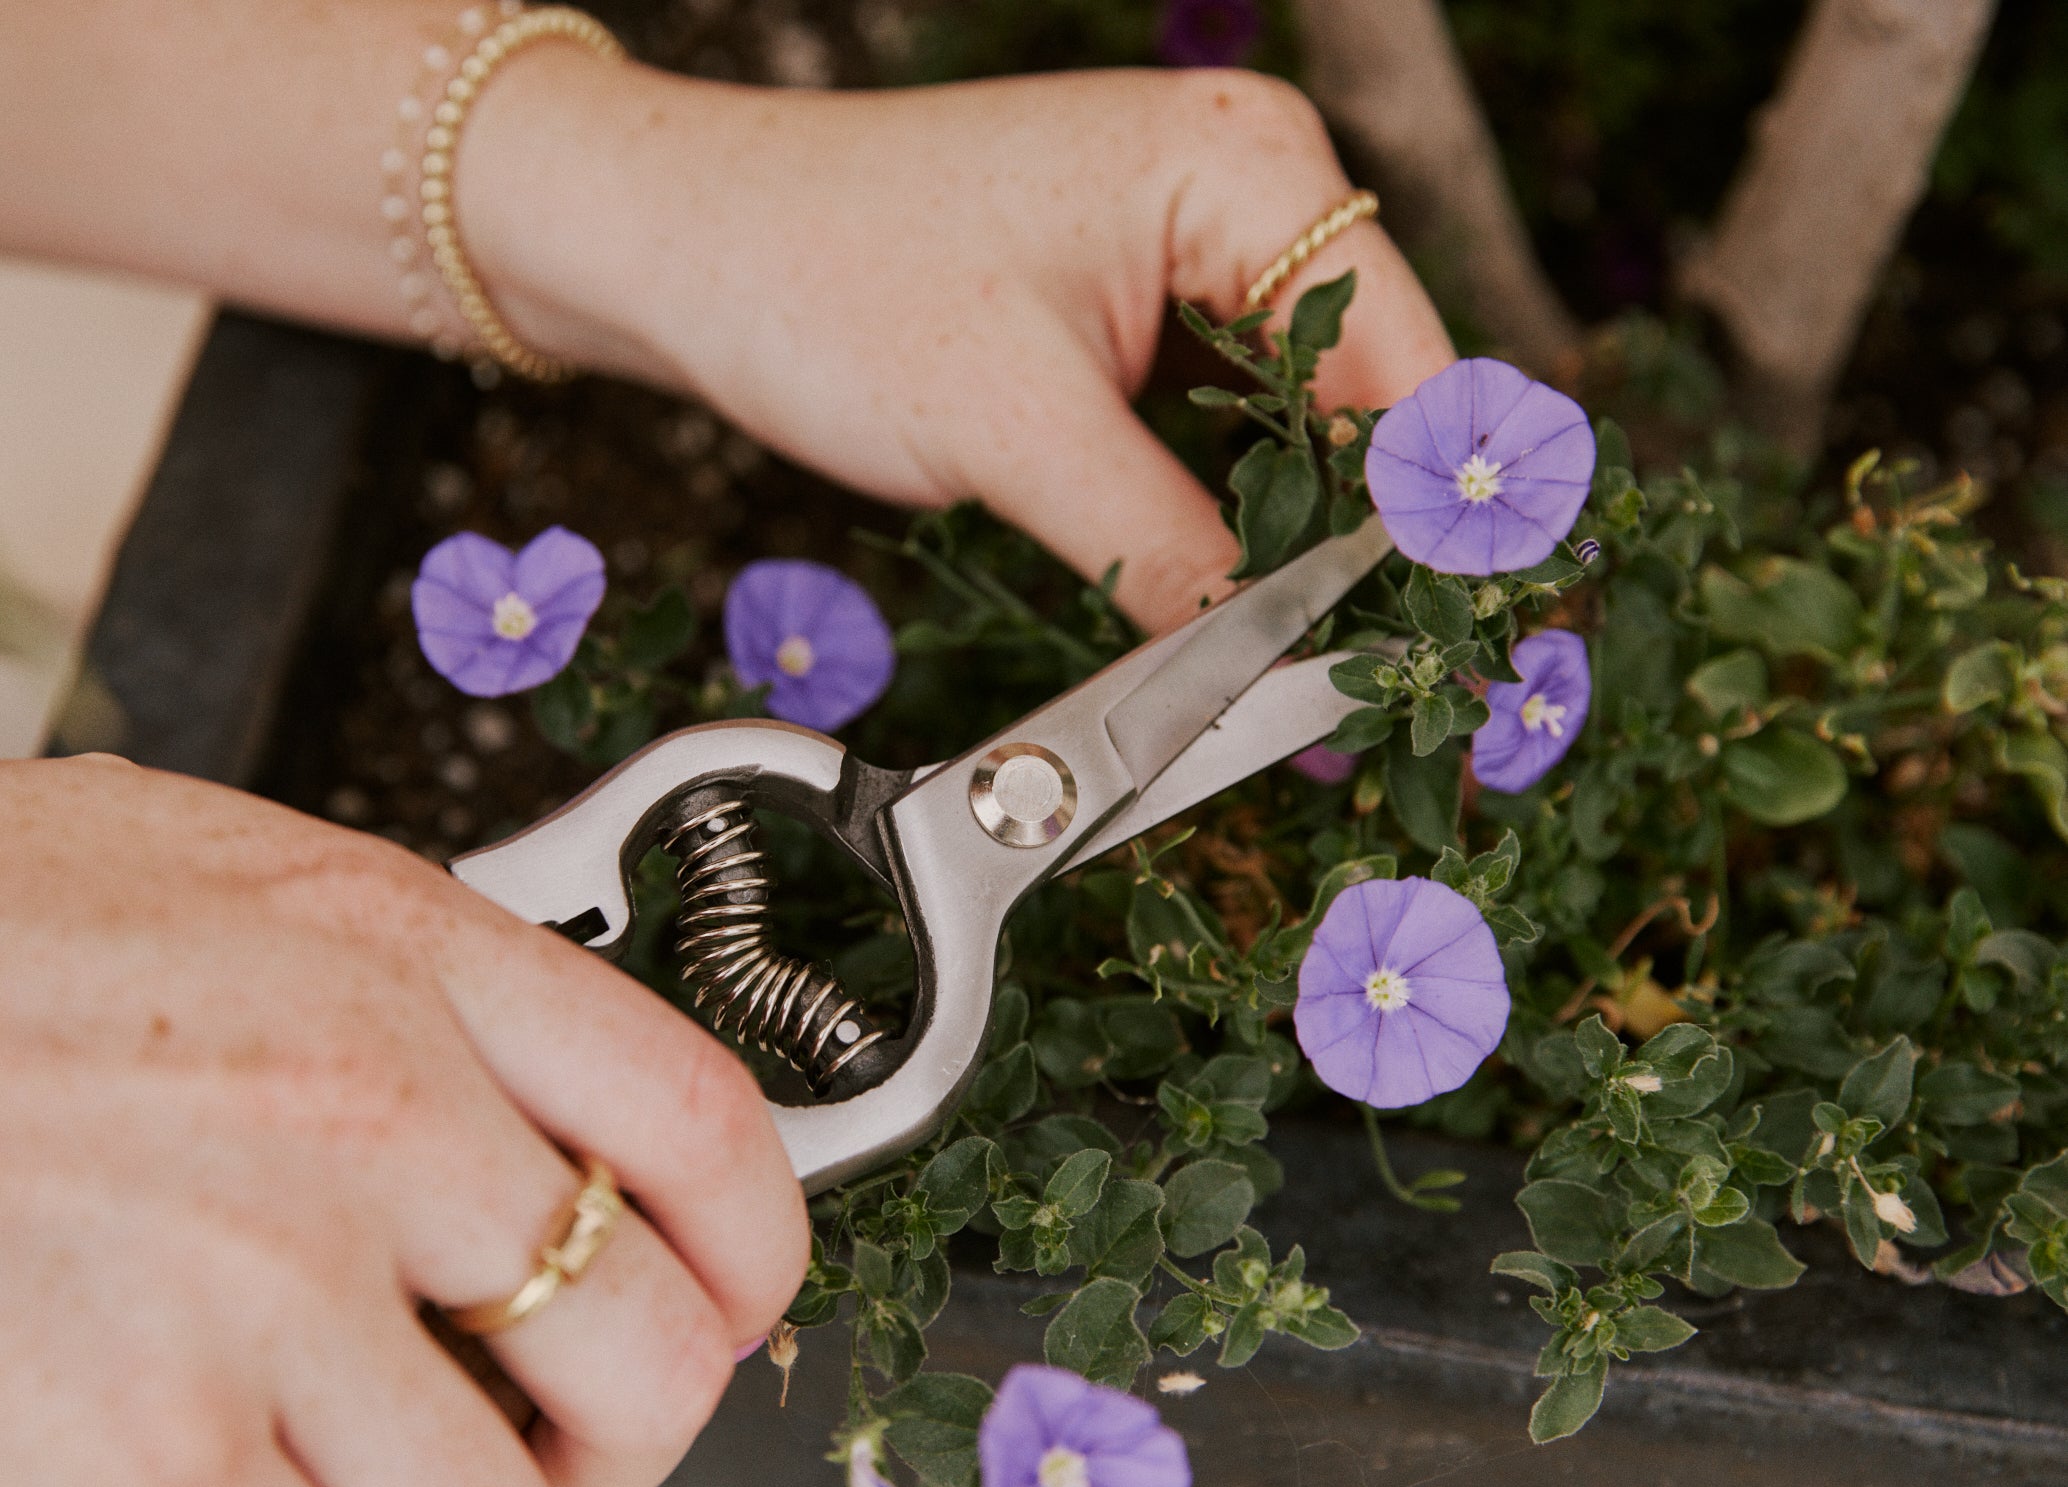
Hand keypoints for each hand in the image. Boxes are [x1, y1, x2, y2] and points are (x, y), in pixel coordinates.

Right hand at [0, 757, 804, 1486]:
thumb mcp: (181, 860)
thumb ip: (383, 961)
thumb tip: (515, 1078)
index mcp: (400, 950)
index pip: (708, 1126)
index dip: (752, 1257)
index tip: (714, 1307)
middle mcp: (372, 1112)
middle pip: (655, 1366)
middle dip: (598, 1443)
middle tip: (505, 1433)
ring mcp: (272, 1287)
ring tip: (315, 1483)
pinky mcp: (155, 1454)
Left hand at [469, 61, 1454, 629]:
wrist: (680, 245)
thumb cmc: (819, 283)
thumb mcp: (1012, 435)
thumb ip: (1174, 553)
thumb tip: (1290, 669)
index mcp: (1244, 165)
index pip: (1406, 368)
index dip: (1424, 528)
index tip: (1432, 659)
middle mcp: (1245, 182)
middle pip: (1373, 394)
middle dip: (1371, 545)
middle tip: (1378, 695)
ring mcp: (1195, 238)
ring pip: (1303, 418)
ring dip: (1305, 536)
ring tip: (1314, 666)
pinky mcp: (1140, 295)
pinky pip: (1228, 414)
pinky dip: (1234, 505)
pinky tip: (1238, 594)